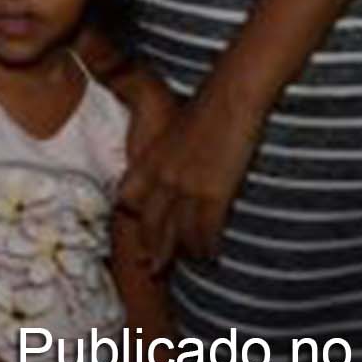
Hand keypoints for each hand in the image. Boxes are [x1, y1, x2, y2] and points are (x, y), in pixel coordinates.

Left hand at [119, 80, 262, 265]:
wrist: (232, 92)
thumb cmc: (211, 101)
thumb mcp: (178, 124)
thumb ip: (173, 146)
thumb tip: (181, 156)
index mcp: (152, 156)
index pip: (130, 195)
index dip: (133, 214)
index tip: (137, 227)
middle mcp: (163, 175)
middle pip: (151, 223)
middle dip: (152, 248)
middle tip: (151, 268)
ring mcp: (186, 186)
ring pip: (178, 233)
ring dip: (184, 251)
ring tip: (189, 263)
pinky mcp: (213, 193)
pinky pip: (205, 232)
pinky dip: (207, 247)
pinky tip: (212, 256)